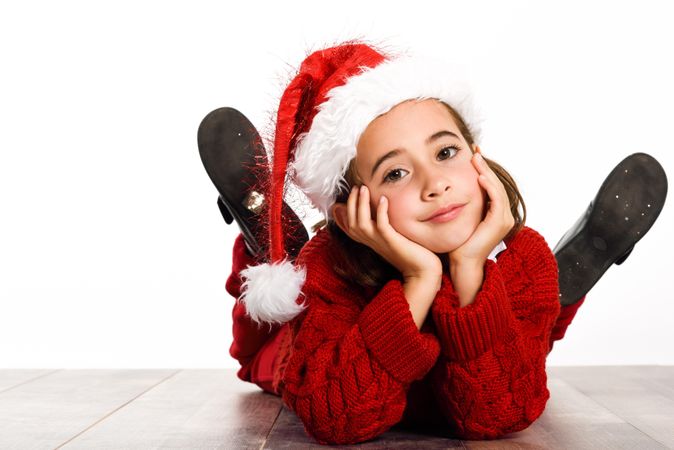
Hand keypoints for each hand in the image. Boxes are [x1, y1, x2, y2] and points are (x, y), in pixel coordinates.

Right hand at [333, 184, 441, 279]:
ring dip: (361, 204)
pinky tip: (383, 199)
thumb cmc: (411, 253)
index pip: (350, 224)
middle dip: (352, 203)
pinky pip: (381, 226)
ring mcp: (381, 242)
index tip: (353, 192)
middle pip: (352, 222)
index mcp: (370, 241)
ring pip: (361, 222)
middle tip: (357, 187)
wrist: (422, 271)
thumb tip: (383, 211)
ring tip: (364, 188)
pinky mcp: (392, 242)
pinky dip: (380, 211)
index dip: (348, 208)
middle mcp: (372, 242)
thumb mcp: (393, 237)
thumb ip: (385, 226)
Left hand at [449, 149, 514, 264]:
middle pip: (496, 184)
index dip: (483, 169)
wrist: (462, 263)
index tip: (474, 155)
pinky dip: (489, 187)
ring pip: (497, 188)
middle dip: (485, 166)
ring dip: (486, 172)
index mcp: (496, 214)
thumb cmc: (459, 243)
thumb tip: (451, 189)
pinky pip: (496, 200)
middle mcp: (504, 215)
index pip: (491, 186)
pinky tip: (480, 177)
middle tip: (475, 151)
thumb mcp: (462, 218)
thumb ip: (463, 204)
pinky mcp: (498, 223)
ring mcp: (504, 219)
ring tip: (476, 159)